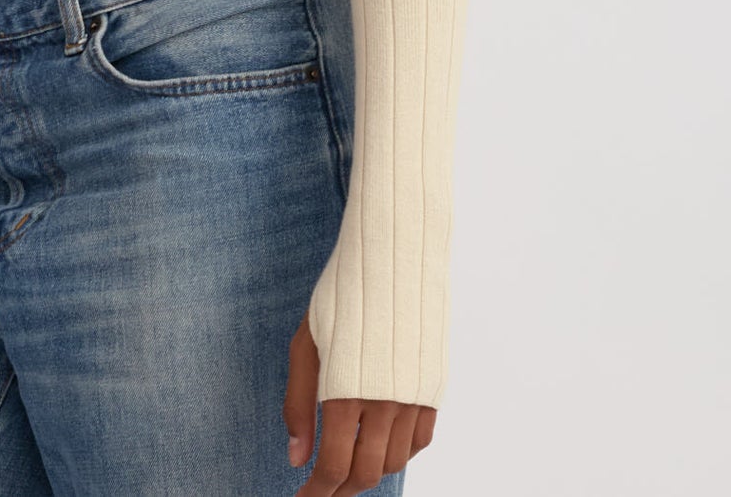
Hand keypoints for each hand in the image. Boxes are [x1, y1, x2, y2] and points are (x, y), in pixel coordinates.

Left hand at [283, 308, 435, 493]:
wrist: (393, 256)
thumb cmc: (340, 295)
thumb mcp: (306, 345)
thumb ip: (298, 405)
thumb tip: (297, 458)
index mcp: (346, 389)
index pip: (334, 466)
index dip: (317, 493)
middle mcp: (384, 399)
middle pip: (366, 473)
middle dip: (341, 490)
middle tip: (322, 490)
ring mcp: (414, 395)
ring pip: (394, 462)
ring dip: (369, 473)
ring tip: (348, 466)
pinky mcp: (433, 387)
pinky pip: (420, 440)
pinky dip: (399, 453)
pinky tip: (380, 444)